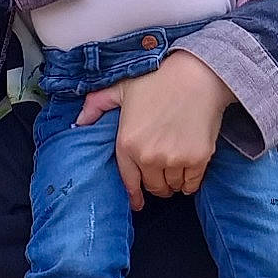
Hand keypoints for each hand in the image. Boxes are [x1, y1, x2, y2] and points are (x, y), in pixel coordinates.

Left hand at [75, 50, 235, 208]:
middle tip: (162, 174)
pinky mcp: (197, 159)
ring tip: (176, 168)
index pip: (129, 181)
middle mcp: (148, 156)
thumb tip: (79, 120)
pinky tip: (189, 173)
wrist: (197, 74)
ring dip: (174, 182)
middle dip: (157, 183)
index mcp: (127, 143)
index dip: (134, 195)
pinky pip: (192, 183)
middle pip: (153, 187)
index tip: (138, 203)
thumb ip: (97, 104)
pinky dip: (191, 182)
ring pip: (173, 186)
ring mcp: (173, 159)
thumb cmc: (159, 79)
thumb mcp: (122, 88)